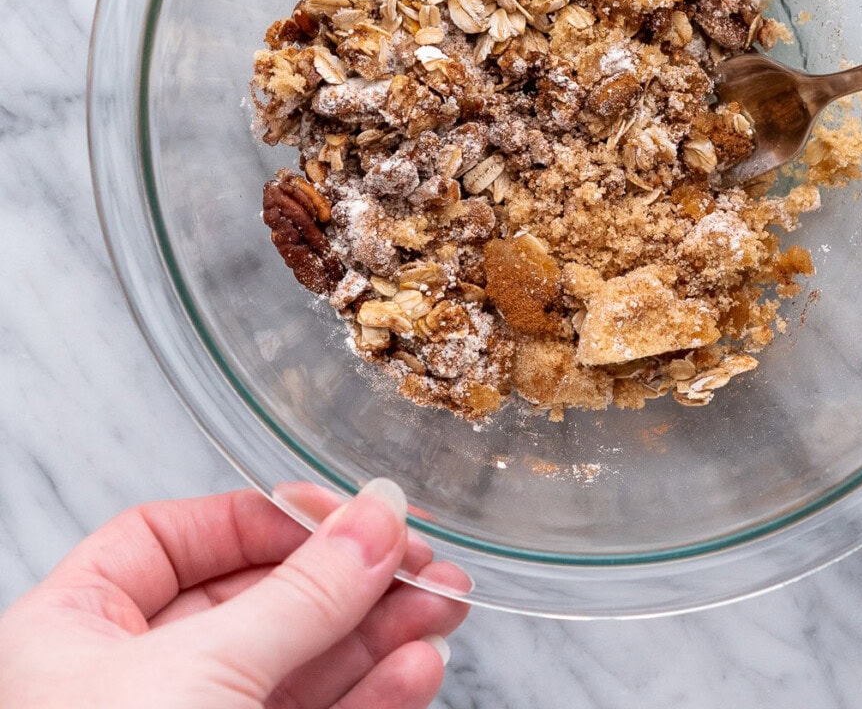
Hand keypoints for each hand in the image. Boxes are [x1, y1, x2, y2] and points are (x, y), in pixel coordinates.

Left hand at [0, 480, 468, 708]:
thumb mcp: (201, 678)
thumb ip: (300, 595)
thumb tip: (375, 517)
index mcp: (72, 636)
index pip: (174, 540)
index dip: (264, 518)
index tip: (346, 514)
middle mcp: (129, 684)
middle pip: (256, 600)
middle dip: (348, 578)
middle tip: (423, 560)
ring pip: (297, 664)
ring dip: (376, 633)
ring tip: (444, 604)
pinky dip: (370, 696)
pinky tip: (416, 668)